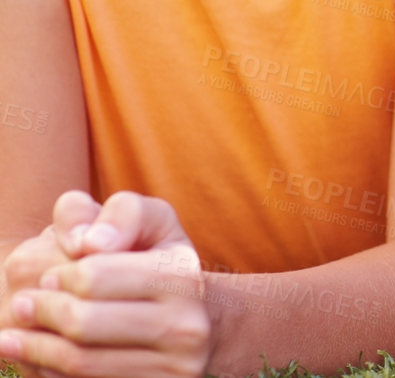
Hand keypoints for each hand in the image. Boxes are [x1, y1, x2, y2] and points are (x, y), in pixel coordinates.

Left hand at [0, 192, 211, 377]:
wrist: (196, 322)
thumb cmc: (158, 261)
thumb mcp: (150, 222)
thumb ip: (120, 213)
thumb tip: (88, 243)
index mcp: (182, 276)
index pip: (92, 277)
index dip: (60, 275)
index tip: (50, 276)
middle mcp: (186, 326)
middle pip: (82, 323)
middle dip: (42, 312)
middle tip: (23, 305)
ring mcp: (174, 368)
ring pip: (80, 363)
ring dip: (34, 348)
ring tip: (10, 337)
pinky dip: (52, 374)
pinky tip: (39, 360)